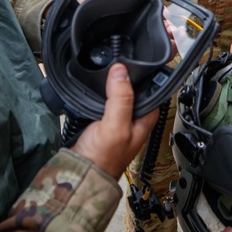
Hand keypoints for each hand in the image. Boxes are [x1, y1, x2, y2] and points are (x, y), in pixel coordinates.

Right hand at [71, 63, 158, 178]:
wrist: (79, 173)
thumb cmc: (103, 159)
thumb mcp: (116, 126)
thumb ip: (121, 98)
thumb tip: (121, 71)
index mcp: (145, 118)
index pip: (152, 88)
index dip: (146, 73)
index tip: (137, 58)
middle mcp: (133, 117)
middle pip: (133, 87)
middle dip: (125, 74)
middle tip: (118, 58)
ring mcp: (116, 118)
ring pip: (116, 91)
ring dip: (110, 82)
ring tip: (105, 69)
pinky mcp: (100, 119)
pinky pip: (101, 98)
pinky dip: (97, 91)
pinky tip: (93, 85)